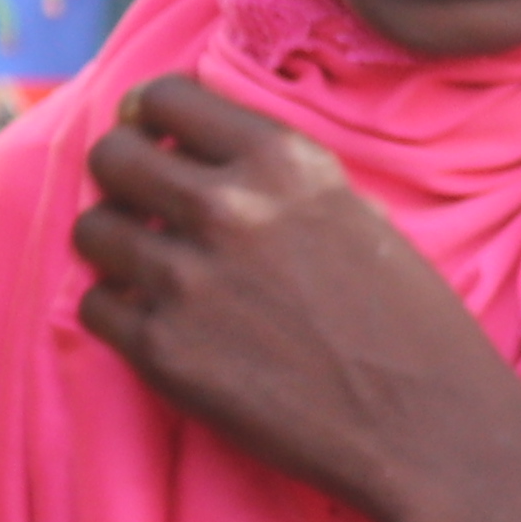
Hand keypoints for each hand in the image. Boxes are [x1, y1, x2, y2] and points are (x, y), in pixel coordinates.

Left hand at [67, 78, 520, 521]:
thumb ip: (278, 181)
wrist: (426, 423)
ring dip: (118, 245)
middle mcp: (229, 208)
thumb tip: (197, 157)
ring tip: (156, 269)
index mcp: (285, 164)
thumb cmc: (410, 321)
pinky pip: (96, 305)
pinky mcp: (161, 349)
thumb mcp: (358, 216)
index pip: (165, 98)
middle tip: (146, 205)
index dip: (147, 115)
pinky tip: (166, 322)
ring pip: (94, 230)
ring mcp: (186, 280)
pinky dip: (123, 312)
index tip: (154, 138)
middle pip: (111, 157)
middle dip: (122, 176)